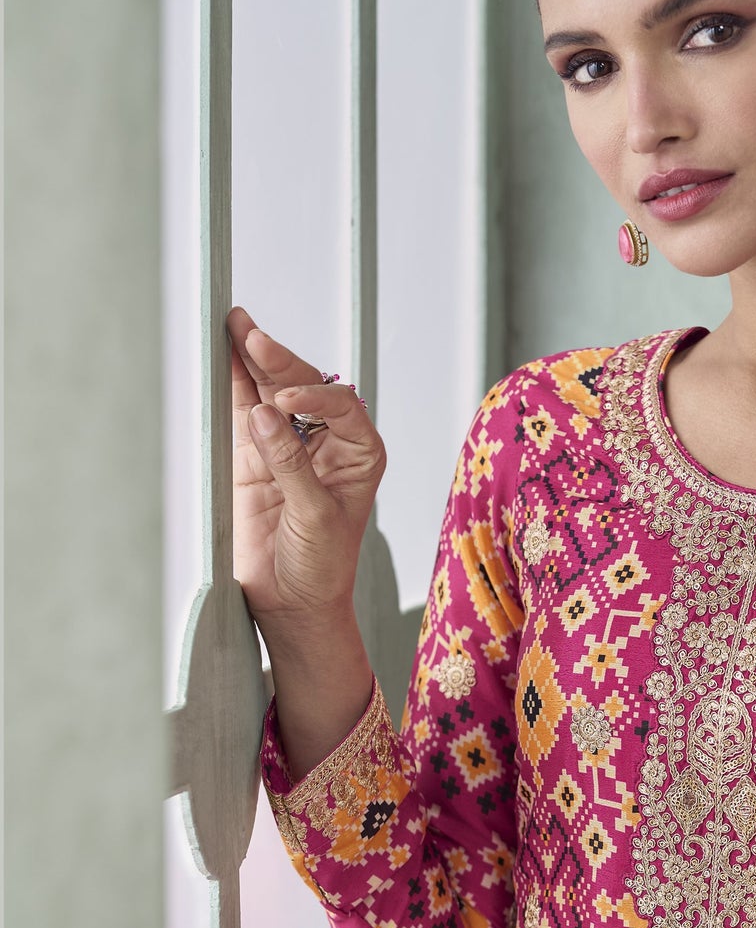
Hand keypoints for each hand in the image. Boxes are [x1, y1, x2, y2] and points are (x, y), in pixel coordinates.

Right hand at [228, 305, 384, 632]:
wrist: (293, 603)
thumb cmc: (322, 566)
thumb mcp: (315, 516)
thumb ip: (291, 465)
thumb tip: (264, 417)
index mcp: (360, 452)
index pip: (340, 406)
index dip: (312, 396)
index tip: (283, 404)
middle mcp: (327, 442)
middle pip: (301, 388)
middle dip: (278, 360)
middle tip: (250, 333)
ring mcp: (289, 446)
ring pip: (269, 391)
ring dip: (252, 360)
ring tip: (234, 324)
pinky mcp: (254, 457)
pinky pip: (242, 412)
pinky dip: (232, 384)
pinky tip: (223, 354)